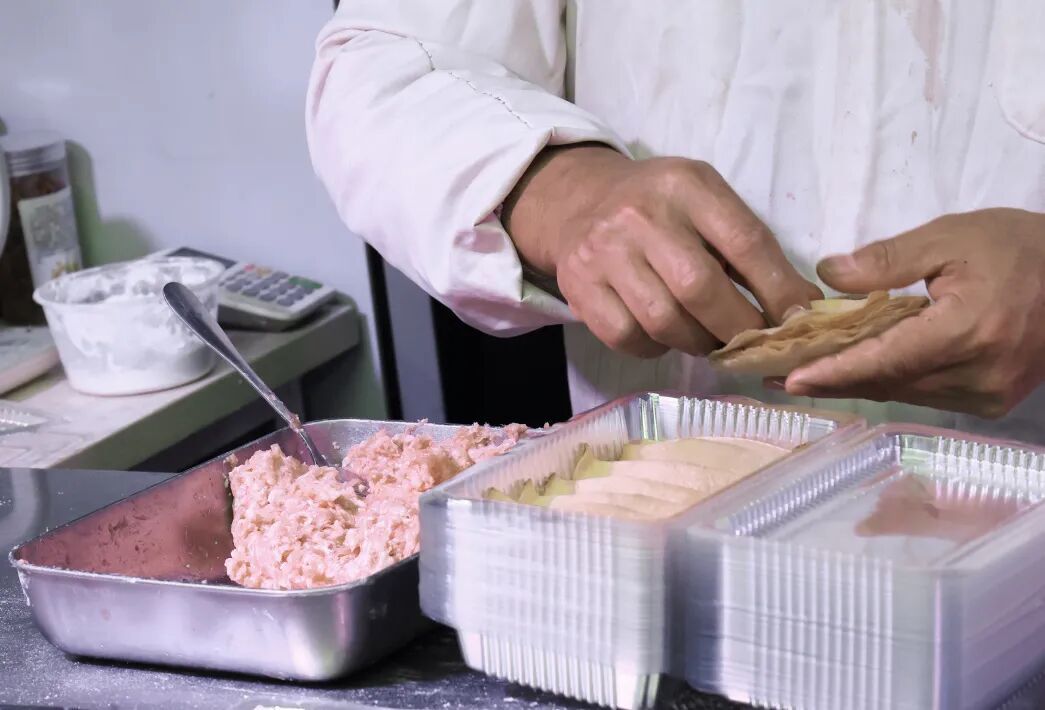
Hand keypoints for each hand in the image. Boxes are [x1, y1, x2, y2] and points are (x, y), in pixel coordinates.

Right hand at [503, 145, 819, 356]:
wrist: (579, 202)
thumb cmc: (658, 207)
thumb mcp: (704, 201)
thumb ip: (746, 246)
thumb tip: (800, 308)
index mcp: (686, 186)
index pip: (744, 242)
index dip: (778, 289)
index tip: (799, 321)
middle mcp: (640, 216)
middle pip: (699, 288)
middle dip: (737, 327)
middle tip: (751, 343)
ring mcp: (604, 252)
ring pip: (662, 321)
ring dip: (696, 342)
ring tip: (707, 339)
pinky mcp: (579, 286)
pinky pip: (627, 336)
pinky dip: (653, 347)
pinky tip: (663, 334)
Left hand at [785, 208, 1044, 417]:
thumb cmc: (1022, 247)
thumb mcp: (953, 237)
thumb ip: (888, 259)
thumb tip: (827, 274)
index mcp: (968, 332)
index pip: (886, 360)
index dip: (834, 372)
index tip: (790, 379)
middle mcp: (978, 375)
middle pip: (888, 383)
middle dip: (832, 380)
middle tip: (777, 376)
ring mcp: (989, 394)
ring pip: (904, 393)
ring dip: (856, 383)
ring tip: (806, 372)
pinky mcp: (994, 400)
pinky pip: (926, 394)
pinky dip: (890, 381)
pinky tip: (857, 371)